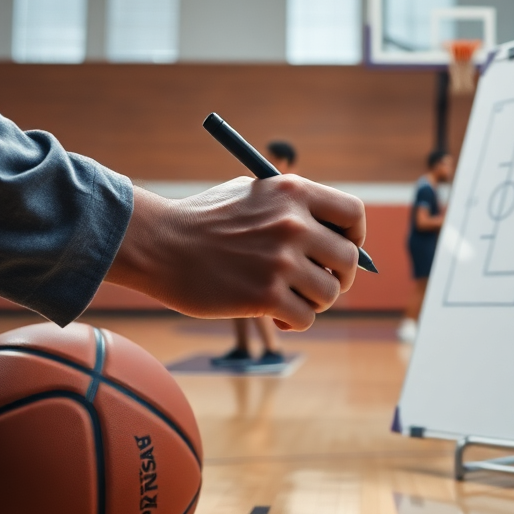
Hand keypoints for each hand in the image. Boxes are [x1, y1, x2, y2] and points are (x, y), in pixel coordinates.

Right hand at [106, 179, 364, 330]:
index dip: (356, 237)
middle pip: (348, 261)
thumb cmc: (203, 221)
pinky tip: (275, 316)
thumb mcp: (252, 194)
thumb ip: (293, 209)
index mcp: (293, 192)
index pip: (353, 215)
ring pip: (329, 294)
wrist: (158, 244)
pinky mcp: (265, 296)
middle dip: (338, 278)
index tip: (344, 250)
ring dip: (313, 302)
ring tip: (288, 298)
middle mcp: (293, 224)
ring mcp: (280, 261)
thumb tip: (338, 237)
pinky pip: (306, 318)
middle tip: (318, 284)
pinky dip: (294, 322)